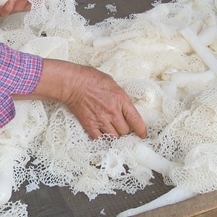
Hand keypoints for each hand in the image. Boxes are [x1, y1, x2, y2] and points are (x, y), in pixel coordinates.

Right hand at [25, 59, 146, 138]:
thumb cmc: (92, 78)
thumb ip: (120, 96)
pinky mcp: (89, 125)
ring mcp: (101, 119)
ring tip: (112, 131)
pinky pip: (99, 138)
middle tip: (122, 127)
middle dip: (126, 130)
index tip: (142, 134)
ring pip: (114, 137)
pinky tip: (102, 134)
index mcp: (121, 99)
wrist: (73, 83)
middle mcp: (113, 112)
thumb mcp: (113, 83)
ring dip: (115, 135)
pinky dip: (102, 138)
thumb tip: (124, 106)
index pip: (136, 120)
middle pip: (125, 131)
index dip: (141, 130)